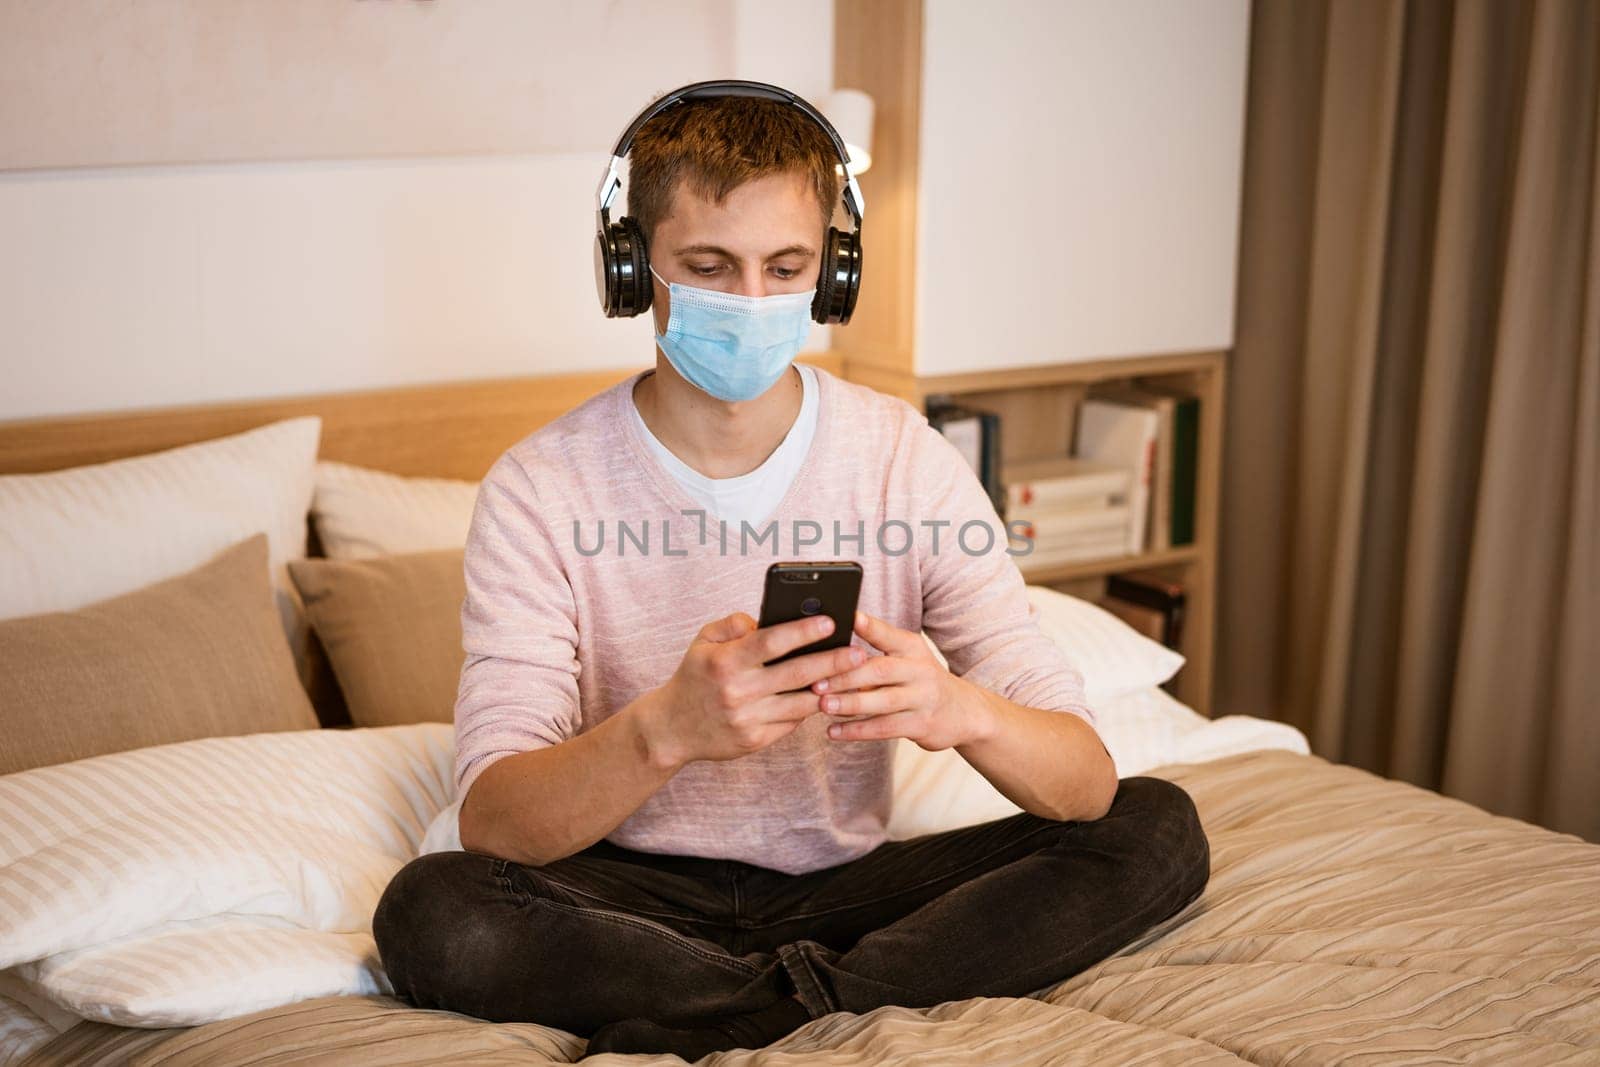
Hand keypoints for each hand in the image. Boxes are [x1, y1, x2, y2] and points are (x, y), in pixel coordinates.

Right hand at [640, 612, 866, 768]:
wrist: (671, 729)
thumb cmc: (694, 677)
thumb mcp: (703, 641)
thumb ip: (734, 624)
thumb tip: (768, 619)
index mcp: (724, 661)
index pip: (771, 642)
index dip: (803, 631)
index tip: (831, 621)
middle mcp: (737, 691)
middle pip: (796, 674)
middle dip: (833, 662)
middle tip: (859, 652)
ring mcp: (747, 719)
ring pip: (801, 703)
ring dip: (831, 689)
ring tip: (854, 676)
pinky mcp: (754, 741)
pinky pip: (791, 722)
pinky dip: (808, 708)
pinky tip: (827, 696)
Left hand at [812, 612, 997, 750]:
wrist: (964, 712)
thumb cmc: (920, 681)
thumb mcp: (907, 657)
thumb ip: (875, 650)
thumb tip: (829, 647)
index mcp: (911, 647)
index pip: (887, 634)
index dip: (869, 626)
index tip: (847, 617)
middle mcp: (919, 669)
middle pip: (880, 670)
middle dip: (846, 676)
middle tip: (816, 681)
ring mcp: (923, 698)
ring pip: (883, 701)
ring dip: (850, 704)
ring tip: (823, 706)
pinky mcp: (922, 724)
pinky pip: (885, 728)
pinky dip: (858, 730)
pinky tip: (834, 732)